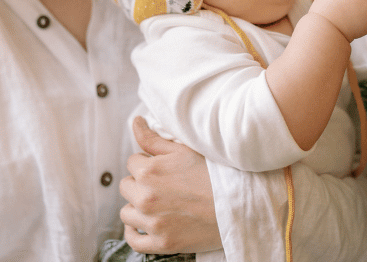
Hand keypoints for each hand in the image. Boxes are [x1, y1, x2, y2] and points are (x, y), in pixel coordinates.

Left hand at [120, 117, 221, 253]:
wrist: (239, 205)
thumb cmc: (214, 175)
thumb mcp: (184, 150)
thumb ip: (153, 138)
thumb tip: (135, 122)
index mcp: (149, 171)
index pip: (132, 163)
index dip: (147, 164)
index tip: (162, 169)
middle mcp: (146, 197)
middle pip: (127, 187)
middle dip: (140, 184)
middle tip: (162, 186)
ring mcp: (153, 223)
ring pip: (126, 213)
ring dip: (137, 208)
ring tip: (157, 205)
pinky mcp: (162, 243)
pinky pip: (133, 241)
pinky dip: (134, 233)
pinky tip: (143, 225)